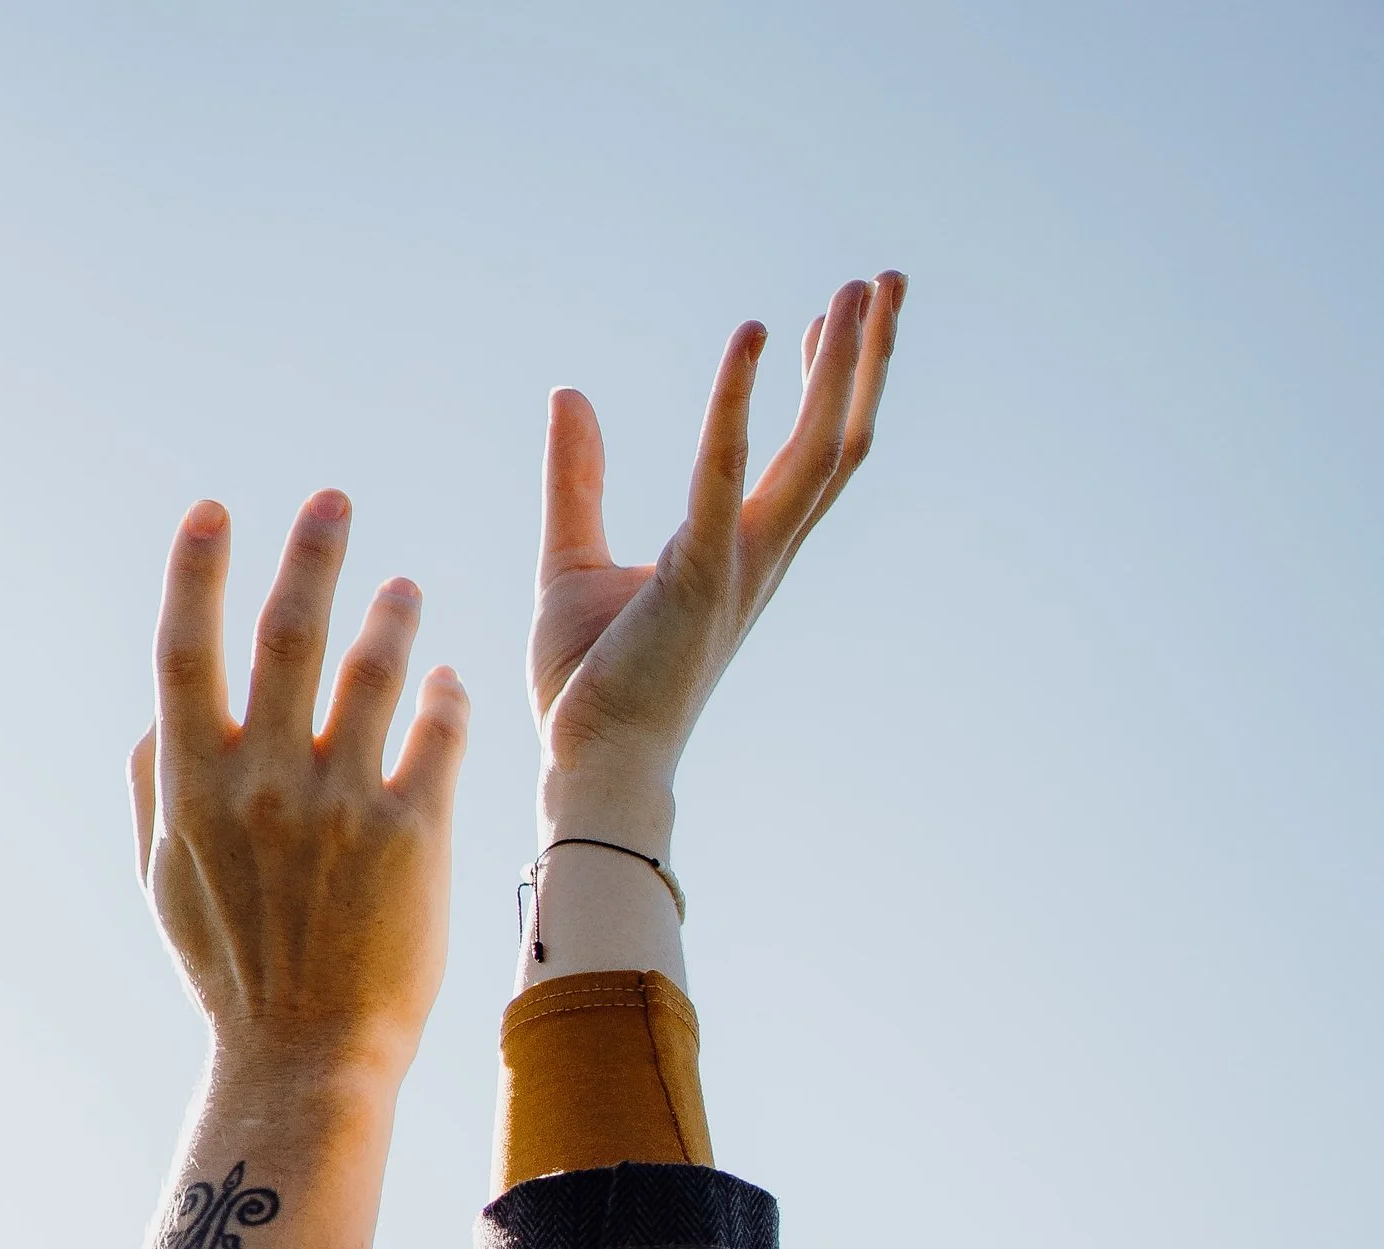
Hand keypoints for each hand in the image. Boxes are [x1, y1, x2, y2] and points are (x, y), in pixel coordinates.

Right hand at [132, 492, 467, 1086]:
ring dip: (392, 616)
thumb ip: (153, 792)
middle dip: (312, 553)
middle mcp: (262, 786)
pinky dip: (444, 698)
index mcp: (192, 790)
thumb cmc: (233, 974)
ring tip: (403, 591)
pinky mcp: (410, 835)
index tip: (214, 512)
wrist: (306, 1061)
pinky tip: (449, 685)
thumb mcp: (165, 886)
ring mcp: (338, 808)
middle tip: (334, 502)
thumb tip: (152, 718)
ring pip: (375, 670)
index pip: (185, 651)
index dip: (195, 572)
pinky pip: (437, 734)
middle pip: (288, 634)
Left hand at [531, 272, 903, 829]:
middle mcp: (757, 557)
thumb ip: (578, 478)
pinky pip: (725, 470)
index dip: (823, 385)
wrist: (588, 765)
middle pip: (837, 442)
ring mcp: (738, 565)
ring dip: (840, 367)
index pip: (801, 457)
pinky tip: (752, 334)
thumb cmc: (588, 685)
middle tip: (883, 280)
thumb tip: (569, 396)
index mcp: (739, 555)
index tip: (827, 321)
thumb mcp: (571, 560)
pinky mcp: (700, 574)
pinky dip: (738, 400)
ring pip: (818, 451)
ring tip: (855, 291)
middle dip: (864, 360)